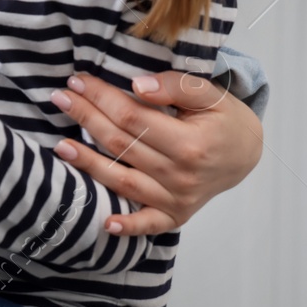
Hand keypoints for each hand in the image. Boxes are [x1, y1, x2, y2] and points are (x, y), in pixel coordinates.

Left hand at [50, 71, 263, 236]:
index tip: (77, 81)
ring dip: (88, 165)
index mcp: (192, 143)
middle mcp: (183, 175)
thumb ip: (176, 86)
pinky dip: (127, 226)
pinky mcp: (175, 216)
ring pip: (123, 181)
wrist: (246, 154)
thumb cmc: (224, 120)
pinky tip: (105, 222)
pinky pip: (148, 224)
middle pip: (122, 145)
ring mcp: (178, 199)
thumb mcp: (210, 94)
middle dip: (86, 118)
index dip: (102, 97)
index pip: (133, 117)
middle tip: (59, 98)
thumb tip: (137, 86)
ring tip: (60, 146)